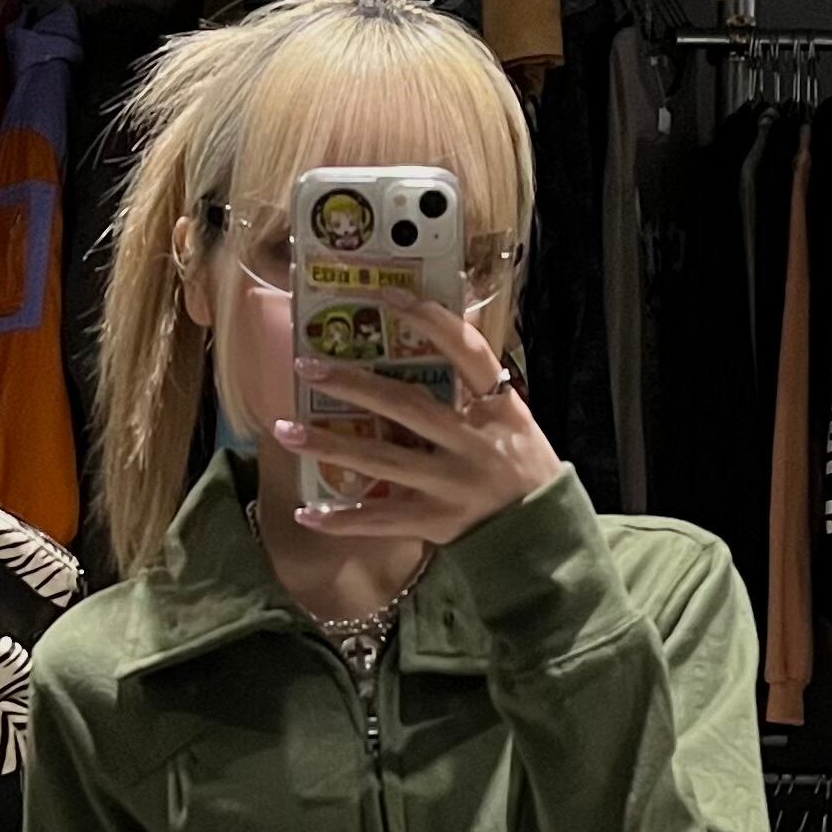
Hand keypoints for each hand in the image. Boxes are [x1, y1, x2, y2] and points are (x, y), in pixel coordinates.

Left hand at [273, 294, 561, 544]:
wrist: (544, 535)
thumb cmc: (524, 470)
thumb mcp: (513, 422)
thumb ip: (473, 394)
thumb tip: (423, 348)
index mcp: (499, 408)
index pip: (467, 353)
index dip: (431, 321)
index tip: (389, 296)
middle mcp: (474, 444)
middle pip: (406, 406)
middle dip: (353, 384)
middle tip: (307, 365)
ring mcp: (452, 486)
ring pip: (382, 461)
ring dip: (329, 446)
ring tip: (287, 431)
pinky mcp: (437, 523)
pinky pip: (381, 520)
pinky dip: (342, 519)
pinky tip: (306, 513)